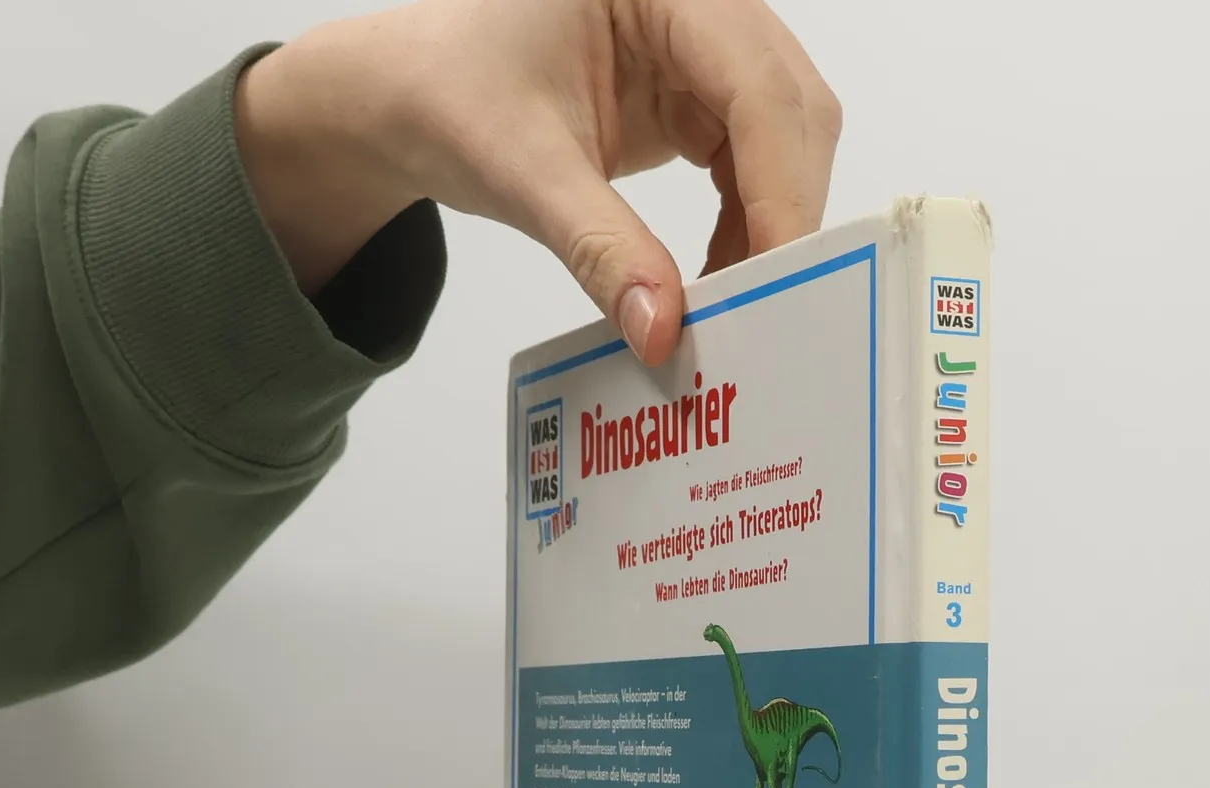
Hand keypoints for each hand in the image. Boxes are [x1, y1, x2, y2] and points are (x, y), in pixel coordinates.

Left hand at [234, 0, 841, 363]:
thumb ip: (601, 252)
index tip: (776, 280)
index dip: (779, 187)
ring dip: (770, 223)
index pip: (757, 85)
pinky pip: (755, 161)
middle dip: (785, 210)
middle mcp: (697, 3)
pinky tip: (714, 276)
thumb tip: (663, 333)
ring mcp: (705, 46)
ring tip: (732, 301)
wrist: (417, 93)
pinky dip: (746, 225)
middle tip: (770, 307)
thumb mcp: (523, 173)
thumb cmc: (452, 96)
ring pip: (786, 136)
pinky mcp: (700, 94)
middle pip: (791, 107)